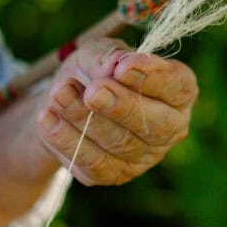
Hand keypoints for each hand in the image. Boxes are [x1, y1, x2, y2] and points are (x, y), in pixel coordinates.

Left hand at [37, 38, 197, 185]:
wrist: (64, 103)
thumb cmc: (92, 71)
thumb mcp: (96, 52)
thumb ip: (107, 56)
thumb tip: (113, 66)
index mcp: (178, 91)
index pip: (178, 85)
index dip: (153, 77)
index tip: (123, 67)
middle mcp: (170, 127)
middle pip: (156, 124)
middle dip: (122, 106)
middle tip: (93, 92)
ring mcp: (144, 155)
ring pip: (120, 143)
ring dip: (85, 118)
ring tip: (59, 94)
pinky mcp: (114, 173)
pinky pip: (93, 162)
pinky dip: (67, 140)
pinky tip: (48, 118)